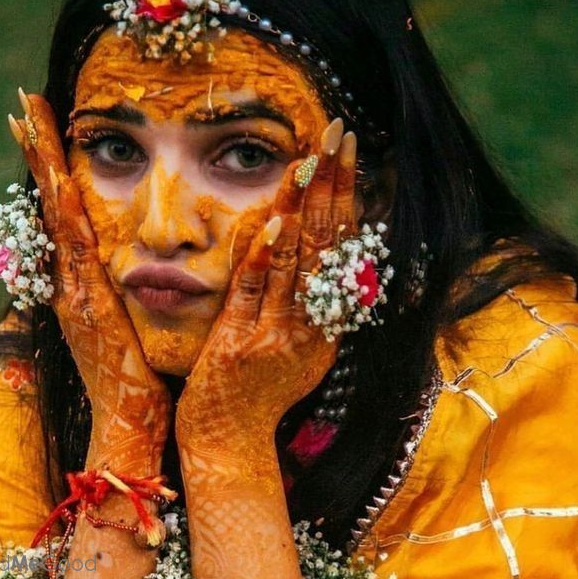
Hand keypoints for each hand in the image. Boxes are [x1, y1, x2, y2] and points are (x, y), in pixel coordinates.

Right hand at [9, 91, 170, 473]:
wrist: (130, 423)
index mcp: (82, 283)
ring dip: (43, 169)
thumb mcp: (126, 324)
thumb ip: (120, 292)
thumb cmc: (137, 377)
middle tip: (23, 103)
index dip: (52, 169)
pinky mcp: (90, 310)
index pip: (64, 214)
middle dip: (37, 153)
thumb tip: (127, 265)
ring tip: (26, 119)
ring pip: (56, 219)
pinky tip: (64, 181)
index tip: (43, 126)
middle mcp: (70, 282)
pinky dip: (68, 217)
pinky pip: (77, 255)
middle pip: (50, 205)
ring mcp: (75, 294)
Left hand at [176, 119, 356, 460]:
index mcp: (327, 326)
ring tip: (312, 159)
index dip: (347, 199)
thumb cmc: (255, 396)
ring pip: (298, 264)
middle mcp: (312, 328)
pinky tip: (276, 220)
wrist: (229, 445)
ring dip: (306, 208)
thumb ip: (306, 305)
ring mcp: (279, 337)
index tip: (348, 153)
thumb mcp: (294, 349)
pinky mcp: (242, 346)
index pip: (343, 250)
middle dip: (335, 186)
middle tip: (340, 133)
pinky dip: (267, 256)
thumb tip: (315, 254)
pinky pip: (257, 294)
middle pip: (329, 247)